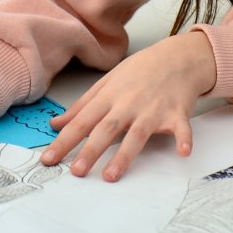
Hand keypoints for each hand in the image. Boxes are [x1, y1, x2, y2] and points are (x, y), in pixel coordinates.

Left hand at [41, 31, 215, 181]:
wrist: (177, 57)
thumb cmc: (140, 71)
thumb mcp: (107, 82)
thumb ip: (82, 105)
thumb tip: (55, 123)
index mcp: (109, 96)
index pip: (82, 121)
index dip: (64, 140)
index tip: (49, 158)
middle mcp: (129, 103)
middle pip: (106, 129)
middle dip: (90, 150)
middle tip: (76, 171)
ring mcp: (153, 109)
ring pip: (137, 134)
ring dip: (124, 155)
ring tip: (111, 175)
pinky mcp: (176, 113)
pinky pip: (180, 128)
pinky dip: (184, 139)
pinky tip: (183, 152)